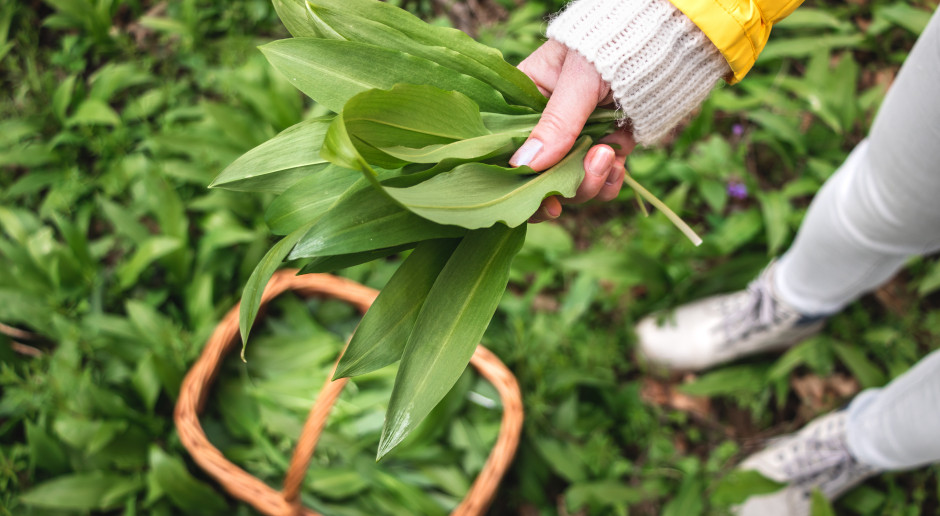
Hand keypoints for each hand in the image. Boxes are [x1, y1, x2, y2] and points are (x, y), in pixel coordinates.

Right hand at [511, 39, 635, 222]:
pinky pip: (600, 180)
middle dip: (561, 186)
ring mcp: (577, 140)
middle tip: (577, 184)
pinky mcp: (606, 148)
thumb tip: (523, 165)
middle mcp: (546, 126)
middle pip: (539, 177)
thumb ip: (554, 123)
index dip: (517, 181)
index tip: (537, 198)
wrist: (660, 41)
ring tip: (607, 155)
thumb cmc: (608, 46)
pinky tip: (618, 165)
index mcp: (525, 103)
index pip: (509, 148)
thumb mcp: (577, 81)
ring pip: (572, 184)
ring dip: (590, 181)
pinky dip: (610, 181)